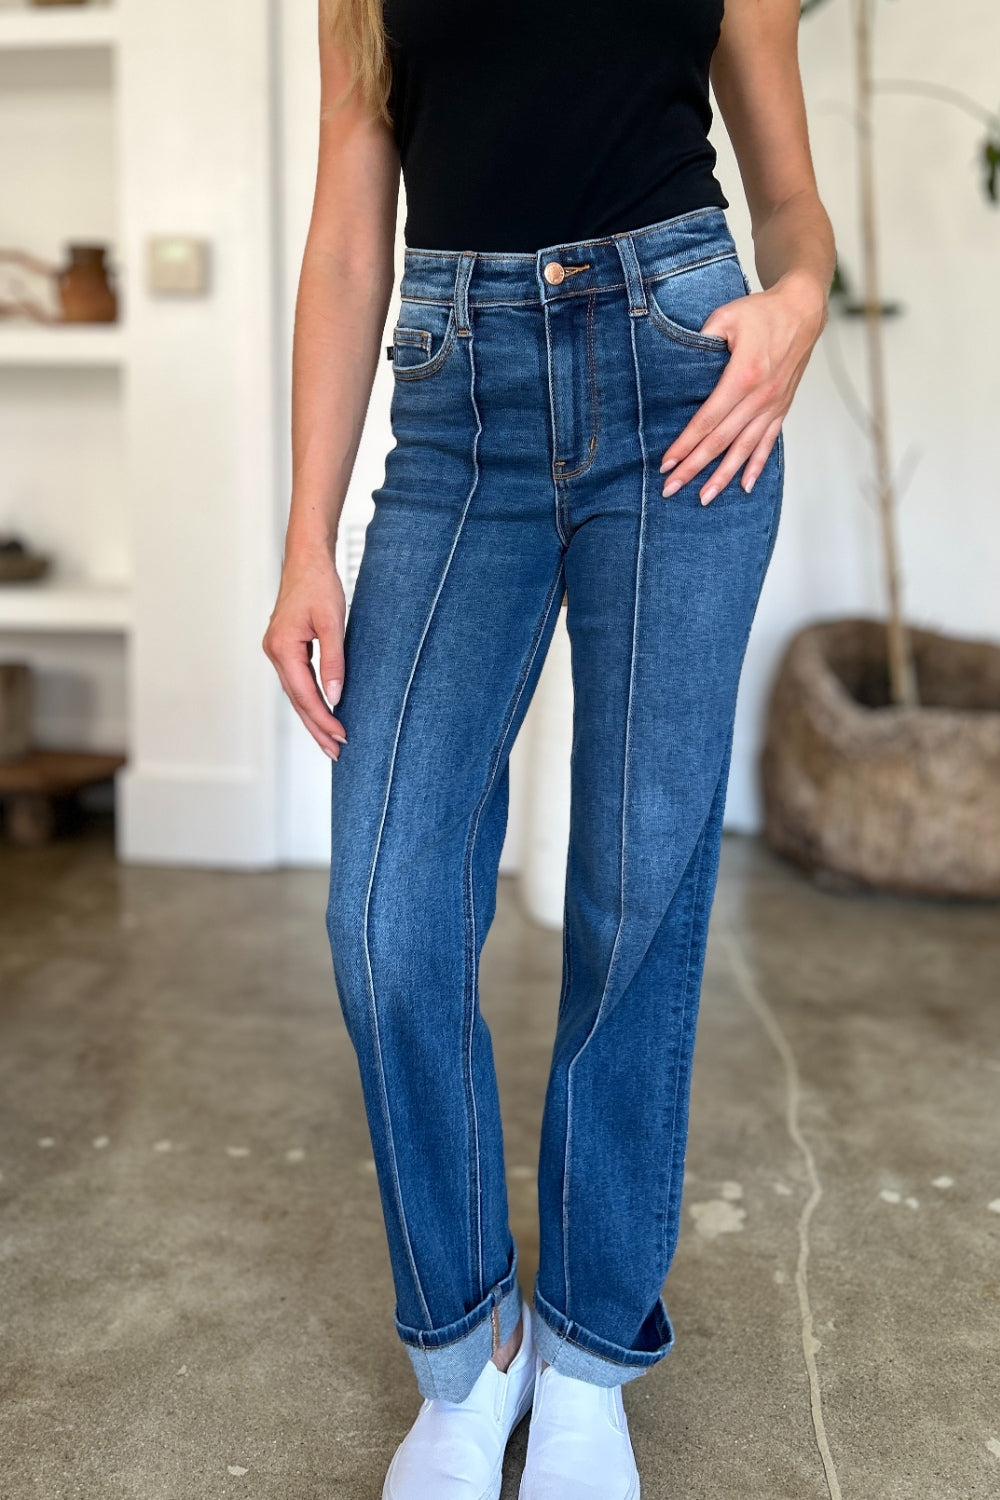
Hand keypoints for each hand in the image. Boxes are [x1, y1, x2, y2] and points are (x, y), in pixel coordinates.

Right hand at [263, 547, 347, 759]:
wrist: (307, 559)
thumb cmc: (319, 585)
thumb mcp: (333, 624)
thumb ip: (334, 661)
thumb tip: (336, 696)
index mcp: (283, 648)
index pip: (305, 695)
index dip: (324, 719)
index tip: (342, 737)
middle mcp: (275, 653)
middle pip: (297, 701)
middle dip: (317, 729)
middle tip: (336, 753)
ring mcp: (277, 651)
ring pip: (296, 694)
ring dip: (313, 718)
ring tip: (331, 741)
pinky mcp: (285, 647)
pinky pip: (297, 681)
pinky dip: (309, 700)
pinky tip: (322, 711)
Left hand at [659, 269, 827, 504]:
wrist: (804, 310)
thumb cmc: (762, 312)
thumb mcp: (725, 317)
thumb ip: (701, 339)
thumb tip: (679, 363)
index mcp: (743, 376)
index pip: (708, 420)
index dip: (685, 444)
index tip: (667, 464)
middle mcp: (760, 398)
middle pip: (721, 442)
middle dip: (694, 468)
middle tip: (671, 490)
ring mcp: (773, 406)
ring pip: (745, 449)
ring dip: (723, 476)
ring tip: (704, 498)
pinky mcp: (782, 408)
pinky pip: (768, 443)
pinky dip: (756, 466)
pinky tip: (744, 485)